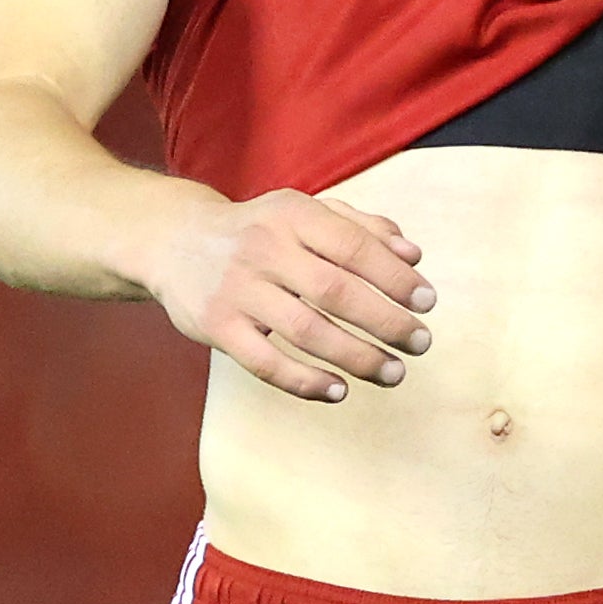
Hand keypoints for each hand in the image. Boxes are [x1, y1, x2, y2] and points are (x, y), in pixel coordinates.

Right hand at [145, 189, 434, 402]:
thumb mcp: (303, 212)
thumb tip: (414, 255)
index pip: (354, 247)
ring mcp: (238, 290)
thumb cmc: (258, 230)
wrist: (174, 241)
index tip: (428, 303)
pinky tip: (338, 390)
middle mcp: (264, 249)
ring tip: (393, 373)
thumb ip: (361, 228)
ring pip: (306, 331)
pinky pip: (266, 363)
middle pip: (336, 292)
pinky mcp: (217, 326)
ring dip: (357, 357)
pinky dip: (305, 381)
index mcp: (292, 215)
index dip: (396, 277)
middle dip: (386, 322)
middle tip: (420, 343)